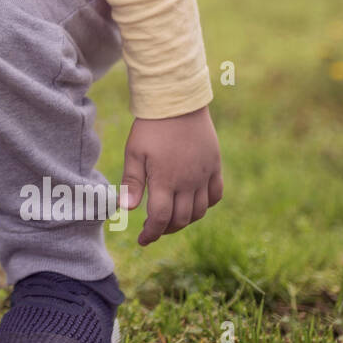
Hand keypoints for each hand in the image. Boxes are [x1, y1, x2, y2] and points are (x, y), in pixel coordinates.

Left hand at [119, 104, 222, 245]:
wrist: (178, 103)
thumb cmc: (151, 127)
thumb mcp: (134, 152)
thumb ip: (132, 182)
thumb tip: (126, 209)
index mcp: (165, 180)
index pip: (161, 219)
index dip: (151, 234)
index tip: (142, 240)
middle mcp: (188, 182)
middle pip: (181, 219)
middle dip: (165, 229)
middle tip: (153, 229)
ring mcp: (204, 174)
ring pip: (200, 211)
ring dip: (185, 220)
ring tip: (171, 218)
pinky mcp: (214, 166)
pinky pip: (216, 195)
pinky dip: (206, 205)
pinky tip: (193, 204)